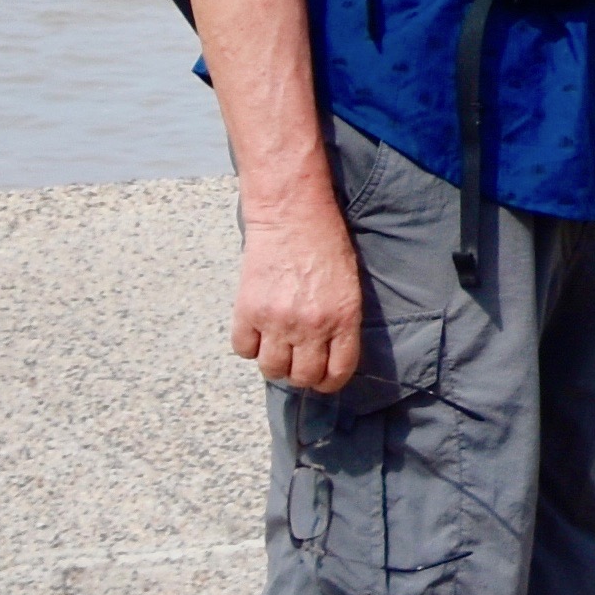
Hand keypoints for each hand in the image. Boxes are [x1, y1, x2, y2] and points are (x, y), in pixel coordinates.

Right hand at [231, 204, 362, 394]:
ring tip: (277, 344)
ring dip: (274, 362)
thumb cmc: (325, 243)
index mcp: (343, 318)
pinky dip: (249, 345)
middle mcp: (311, 326)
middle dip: (301, 373)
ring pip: (272, 369)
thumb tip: (329, 355)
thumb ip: (341, 323)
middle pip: (302, 377)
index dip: (328, 381)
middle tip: (298, 359)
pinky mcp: (248, 311)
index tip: (322, 376)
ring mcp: (277, 321)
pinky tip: (257, 329)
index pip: (336, 373)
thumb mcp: (349, 285)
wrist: (291, 214)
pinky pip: (244, 349)